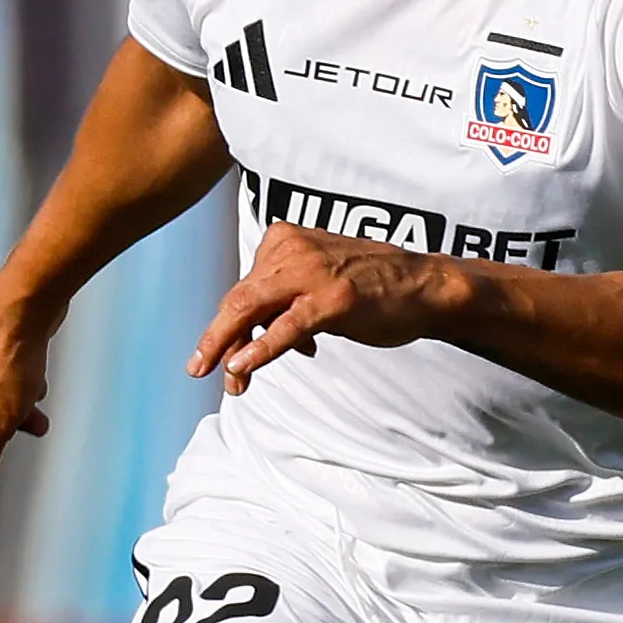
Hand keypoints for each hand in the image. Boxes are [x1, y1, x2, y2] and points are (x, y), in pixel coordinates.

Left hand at [186, 222, 462, 393]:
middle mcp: (291, 250)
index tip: (225, 361)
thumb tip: (249, 341)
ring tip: (228, 382)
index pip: (243, 289)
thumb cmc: (370, 288)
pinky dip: (259, 349)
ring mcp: (312, 273)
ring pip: (251, 310)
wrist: (424, 286)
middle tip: (197, 369)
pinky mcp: (333, 299)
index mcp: (283, 240)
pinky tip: (241, 368)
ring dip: (230, 348)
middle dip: (216, 339)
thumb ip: (281, 304)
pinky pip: (285, 326)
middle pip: (237, 299)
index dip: (228, 329)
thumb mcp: (316, 286)